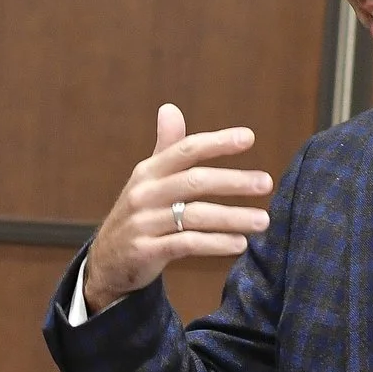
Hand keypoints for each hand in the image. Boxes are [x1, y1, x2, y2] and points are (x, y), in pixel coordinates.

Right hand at [82, 104, 275, 316]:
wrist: (106, 262)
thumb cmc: (137, 216)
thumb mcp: (146, 181)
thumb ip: (165, 148)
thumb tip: (169, 109)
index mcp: (148, 172)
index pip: (185, 150)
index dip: (217, 142)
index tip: (249, 138)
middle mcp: (144, 194)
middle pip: (194, 182)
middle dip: (233, 181)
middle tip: (266, 183)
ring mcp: (143, 223)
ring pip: (195, 216)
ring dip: (232, 218)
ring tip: (262, 220)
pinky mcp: (146, 251)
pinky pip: (187, 244)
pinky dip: (216, 244)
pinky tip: (239, 244)